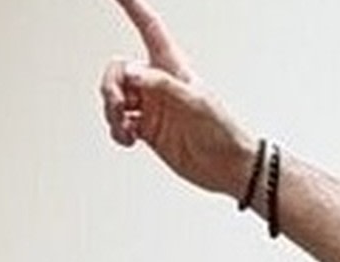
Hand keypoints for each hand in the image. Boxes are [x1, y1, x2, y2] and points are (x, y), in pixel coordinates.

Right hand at [98, 0, 257, 199]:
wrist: (228, 167)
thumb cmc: (222, 131)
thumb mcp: (196, 102)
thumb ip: (163, 85)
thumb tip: (132, 73)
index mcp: (172, 68)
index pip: (149, 28)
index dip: (133, 8)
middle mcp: (158, 84)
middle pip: (119, 69)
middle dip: (111, 85)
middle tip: (121, 105)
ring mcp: (151, 107)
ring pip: (115, 97)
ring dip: (112, 111)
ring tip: (126, 127)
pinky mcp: (147, 129)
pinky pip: (119, 123)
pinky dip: (117, 130)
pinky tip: (129, 139)